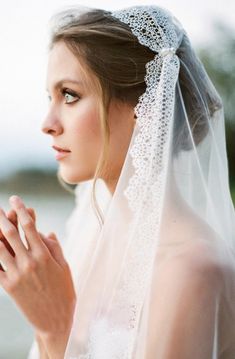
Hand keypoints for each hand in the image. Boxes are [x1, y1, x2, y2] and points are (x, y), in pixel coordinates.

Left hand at [0, 195, 75, 340]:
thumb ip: (54, 246)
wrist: (56, 319)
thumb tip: (45, 232)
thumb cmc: (64, 290)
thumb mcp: (64, 266)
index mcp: (44, 254)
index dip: (21, 210)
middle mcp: (29, 262)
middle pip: (10, 233)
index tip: (16, 199)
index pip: (29, 226)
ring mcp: (16, 274)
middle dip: (2, 217)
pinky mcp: (8, 286)